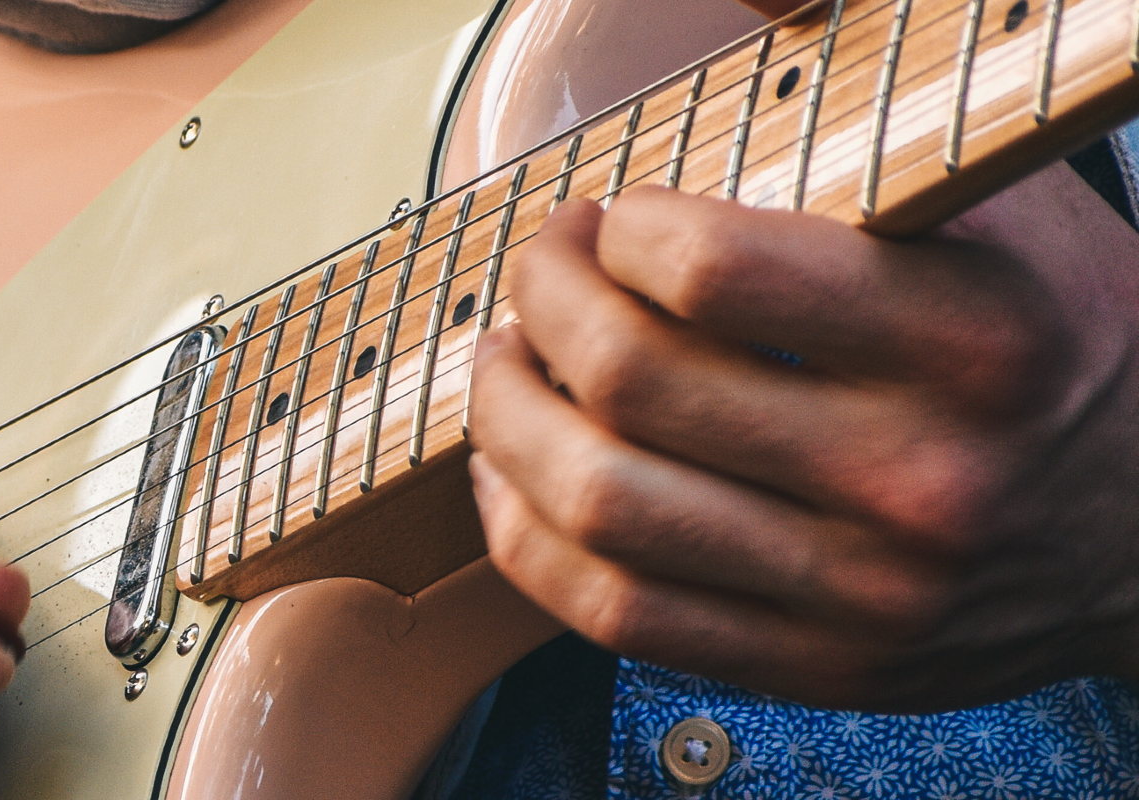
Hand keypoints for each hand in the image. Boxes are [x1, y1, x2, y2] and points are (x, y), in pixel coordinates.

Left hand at [466, 166, 1138, 713]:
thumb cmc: (1061, 351)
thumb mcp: (1008, 225)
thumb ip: (866, 165)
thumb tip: (709, 114)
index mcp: (970, 342)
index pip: (712, 271)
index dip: (624, 231)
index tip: (617, 220)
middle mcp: (915, 474)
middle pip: (631, 381)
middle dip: (542, 303)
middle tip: (543, 273)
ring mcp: (862, 589)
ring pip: (598, 506)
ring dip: (508, 420)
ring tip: (507, 366)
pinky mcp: (818, 665)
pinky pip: (615, 611)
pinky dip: (528, 538)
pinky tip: (515, 475)